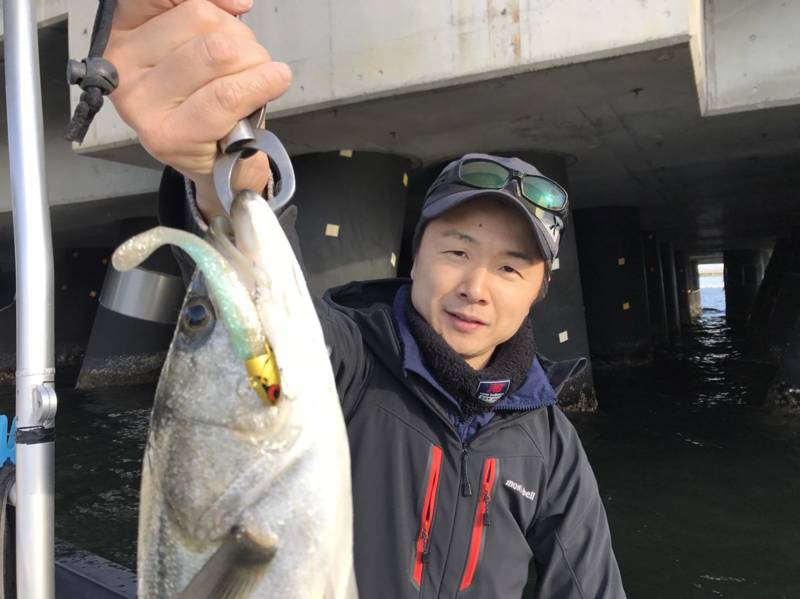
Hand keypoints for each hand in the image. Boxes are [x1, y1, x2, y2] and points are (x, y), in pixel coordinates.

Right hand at [105, 0, 291, 219]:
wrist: (218, 163)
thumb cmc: (207, 99)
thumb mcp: (199, 47)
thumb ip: (206, 13)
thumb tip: (237, 2)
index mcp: (122, 32)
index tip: (240, 8)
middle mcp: (121, 64)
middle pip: (201, 19)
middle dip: (241, 38)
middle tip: (250, 63)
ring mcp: (140, 102)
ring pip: (218, 52)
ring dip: (255, 61)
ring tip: (258, 79)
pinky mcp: (167, 135)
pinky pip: (226, 95)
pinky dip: (262, 83)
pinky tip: (275, 81)